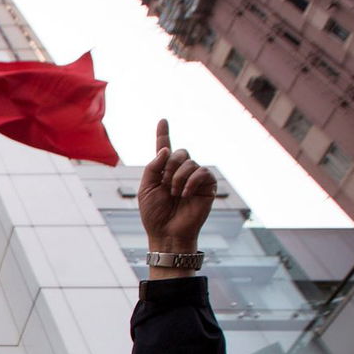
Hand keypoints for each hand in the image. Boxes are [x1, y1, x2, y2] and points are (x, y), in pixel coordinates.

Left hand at [138, 119, 216, 271]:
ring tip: (175, 194)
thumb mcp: (146, 189)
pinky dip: (191, 181)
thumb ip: (153, 167)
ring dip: (179, 177)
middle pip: (180, 152)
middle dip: (170, 165)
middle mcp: (180, 172)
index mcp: (163, 172)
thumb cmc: (154, 214)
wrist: (167, 233)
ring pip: (190, 162)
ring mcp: (195, 178)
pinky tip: (185, 194)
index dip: (163, 134)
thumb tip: (167, 150)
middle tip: (166, 184)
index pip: (164, 149)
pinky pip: (202, 172)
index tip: (163, 120)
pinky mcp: (207, 186)